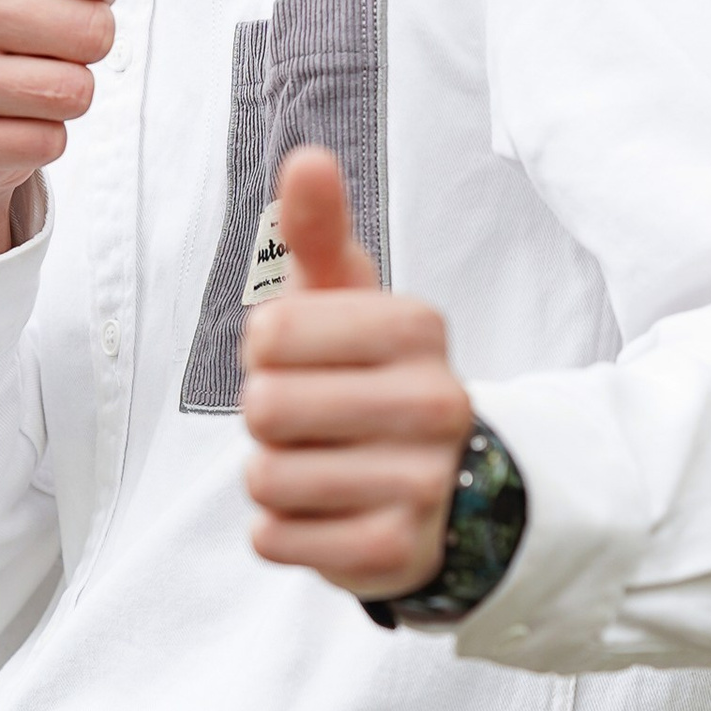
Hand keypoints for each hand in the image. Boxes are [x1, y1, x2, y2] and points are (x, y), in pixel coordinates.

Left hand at [241, 147, 473, 599]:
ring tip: (322, 467)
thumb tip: (305, 157)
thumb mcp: (347, 299)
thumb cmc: (370, 377)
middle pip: (264, 408)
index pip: (271, 333)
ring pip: (266, 478)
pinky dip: (282, 531)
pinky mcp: (396, 553)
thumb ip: (318, 228)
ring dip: (273, 477)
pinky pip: (276, 538)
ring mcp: (422, 485)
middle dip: (268, 419)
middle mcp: (436, 404)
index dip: (266, 351)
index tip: (306, 360)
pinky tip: (326, 514)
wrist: (445, 490)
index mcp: (419, 329)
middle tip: (312, 422)